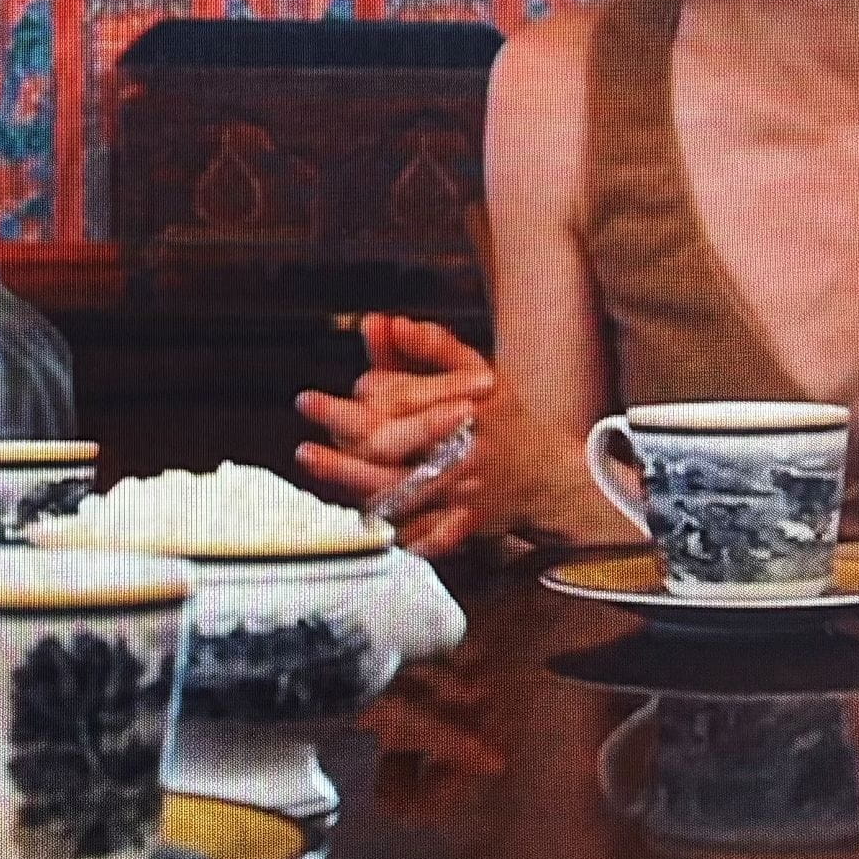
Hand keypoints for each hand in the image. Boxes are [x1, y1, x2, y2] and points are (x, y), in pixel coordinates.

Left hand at [295, 314, 496, 554]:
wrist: (554, 479)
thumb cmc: (509, 420)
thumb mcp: (478, 374)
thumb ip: (433, 347)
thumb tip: (385, 322)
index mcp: (463, 409)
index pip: (401, 402)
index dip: (361, 398)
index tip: (321, 399)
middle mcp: (461, 451)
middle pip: (391, 450)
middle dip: (342, 440)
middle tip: (305, 432)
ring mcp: (463, 491)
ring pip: (401, 493)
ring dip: (354, 482)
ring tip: (315, 462)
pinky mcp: (468, 524)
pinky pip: (429, 536)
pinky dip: (401, 533)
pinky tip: (369, 520)